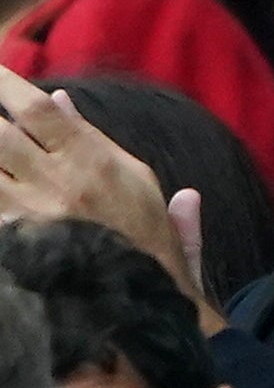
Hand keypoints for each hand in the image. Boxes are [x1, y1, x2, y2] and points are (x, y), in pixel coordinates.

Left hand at [0, 68, 224, 332]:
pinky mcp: (18, 247)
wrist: (144, 304)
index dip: (6, 84)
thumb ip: (93, 136)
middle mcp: (56, 185)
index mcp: (92, 161)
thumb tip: (57, 99)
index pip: (38, 111)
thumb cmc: (146, 238)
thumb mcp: (136, 178)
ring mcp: (31, 219)